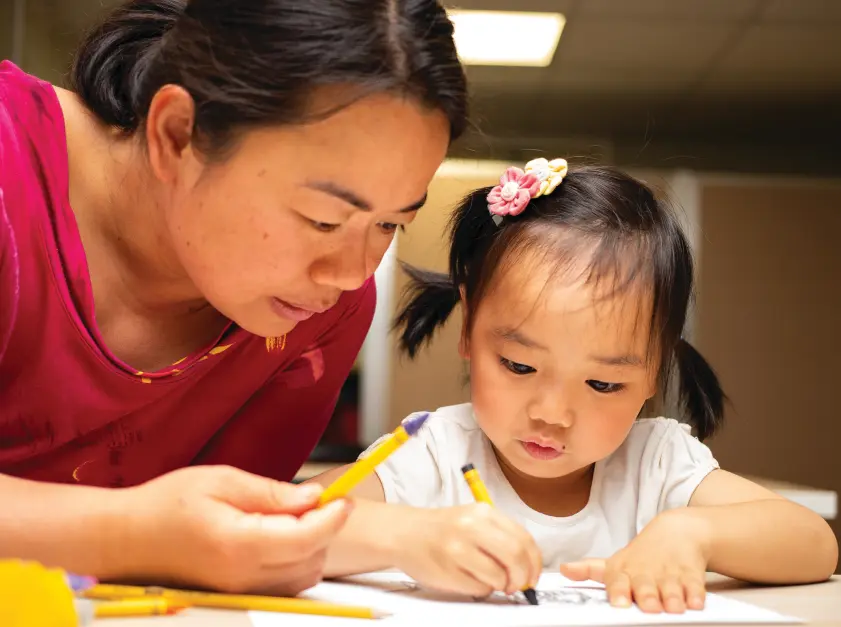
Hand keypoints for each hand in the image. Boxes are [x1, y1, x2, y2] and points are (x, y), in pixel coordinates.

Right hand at [115, 465, 351, 594]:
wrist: (126, 539)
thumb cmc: (168, 503)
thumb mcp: (221, 481)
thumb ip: (271, 493)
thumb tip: (312, 500)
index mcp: (238, 544)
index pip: (305, 538)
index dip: (333, 518)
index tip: (344, 497)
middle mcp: (242, 577)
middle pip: (310, 561)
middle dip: (325, 531)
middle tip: (318, 501)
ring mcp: (239, 592)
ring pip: (302, 578)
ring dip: (312, 548)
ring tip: (296, 517)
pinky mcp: (237, 596)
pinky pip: (284, 586)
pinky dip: (295, 562)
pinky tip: (282, 537)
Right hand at [394, 503, 541, 597]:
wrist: (404, 533)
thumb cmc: (442, 529)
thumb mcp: (473, 519)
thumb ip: (501, 535)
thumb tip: (528, 565)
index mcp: (483, 512)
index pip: (523, 539)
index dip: (534, 563)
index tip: (532, 575)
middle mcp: (470, 526)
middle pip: (515, 556)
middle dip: (522, 577)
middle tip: (517, 585)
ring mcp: (457, 549)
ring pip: (498, 576)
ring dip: (500, 585)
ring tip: (491, 581)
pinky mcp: (447, 570)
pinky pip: (478, 588)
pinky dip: (482, 589)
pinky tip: (471, 579)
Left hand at [560, 510, 709, 613]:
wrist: (676, 532)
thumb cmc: (642, 555)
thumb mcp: (616, 561)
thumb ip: (591, 570)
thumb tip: (564, 570)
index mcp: (625, 571)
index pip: (618, 582)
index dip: (619, 592)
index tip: (620, 603)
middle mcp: (646, 573)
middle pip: (646, 587)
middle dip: (648, 597)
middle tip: (649, 606)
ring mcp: (670, 573)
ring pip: (671, 589)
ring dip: (672, 598)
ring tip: (673, 607)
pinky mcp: (692, 574)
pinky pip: (695, 586)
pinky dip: (695, 594)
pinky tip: (695, 601)